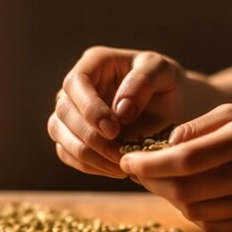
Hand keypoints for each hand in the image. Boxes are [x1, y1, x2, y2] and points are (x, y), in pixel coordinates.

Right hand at [47, 46, 191, 177]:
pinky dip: (87, 165)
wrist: (173, 109)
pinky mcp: (73, 136)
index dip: (89, 109)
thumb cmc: (167, 84)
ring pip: (58, 133)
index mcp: (94, 63)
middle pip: (63, 111)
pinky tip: (114, 168)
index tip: (114, 130)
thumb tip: (119, 110)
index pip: (76, 83)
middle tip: (120, 154)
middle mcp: (77, 87)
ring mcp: (71, 112)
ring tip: (120, 165)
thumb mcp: (163, 72)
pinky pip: (66, 153)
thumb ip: (143, 82)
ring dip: (86, 155)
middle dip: (90, 137)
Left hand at [120, 104, 231, 231]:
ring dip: (171, 196)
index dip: (147, 164)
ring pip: (195, 211)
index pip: (184, 161)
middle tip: (139, 170)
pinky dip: (195, 209)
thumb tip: (163, 147)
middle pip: (185, 191)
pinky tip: (195, 191)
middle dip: (152, 182)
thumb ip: (199, 127)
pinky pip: (214, 224)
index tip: (126, 160)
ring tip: (166, 178)